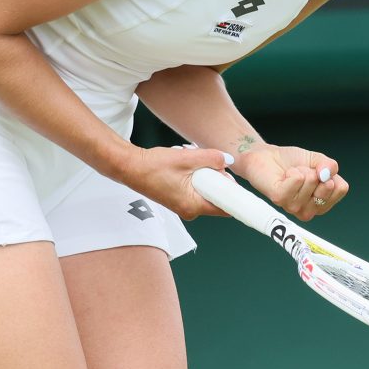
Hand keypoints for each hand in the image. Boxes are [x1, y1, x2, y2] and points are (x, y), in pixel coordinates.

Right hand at [119, 145, 233, 219]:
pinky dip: (197, 175)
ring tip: (193, 159)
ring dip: (206, 174)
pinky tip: (187, 163)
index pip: (225, 208)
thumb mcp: (187, 158)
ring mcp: (184, 205)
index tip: (239, 182)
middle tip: (211, 162)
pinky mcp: (179, 199)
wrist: (129, 167)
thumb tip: (228, 160)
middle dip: (218, 178)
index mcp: (193, 206)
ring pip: (206, 190)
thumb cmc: (154, 166)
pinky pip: (196, 188)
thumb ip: (211, 158)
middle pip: (217, 197)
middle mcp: (190, 210)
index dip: (234, 195)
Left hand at [235, 144, 348, 220]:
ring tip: (291, 173)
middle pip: (328, 186)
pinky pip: (297, 179)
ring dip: (301, 170)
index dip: (330, 174)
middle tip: (302, 172)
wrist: (266, 156)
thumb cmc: (291, 162)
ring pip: (311, 180)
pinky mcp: (280, 199)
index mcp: (321, 203)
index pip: (341, 188)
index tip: (317, 172)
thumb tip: (328, 173)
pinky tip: (284, 176)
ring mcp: (294, 207)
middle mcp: (309, 210)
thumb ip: (329, 166)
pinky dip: (292, 171)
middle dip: (316, 171)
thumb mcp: (317, 160)